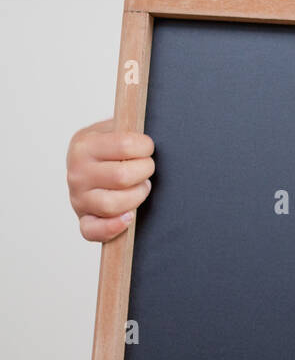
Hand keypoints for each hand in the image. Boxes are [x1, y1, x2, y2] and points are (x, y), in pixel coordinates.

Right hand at [67, 117, 154, 242]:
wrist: (84, 163)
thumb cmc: (105, 147)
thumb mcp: (110, 128)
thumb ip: (126, 128)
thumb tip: (151, 132)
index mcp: (84, 145)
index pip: (125, 145)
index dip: (145, 147)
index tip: (148, 148)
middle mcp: (77, 173)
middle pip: (122, 177)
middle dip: (145, 172)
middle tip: (147, 168)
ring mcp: (78, 198)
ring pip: (113, 204)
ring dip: (137, 196)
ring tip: (142, 187)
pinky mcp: (83, 219)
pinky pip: (94, 231)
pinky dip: (114, 227)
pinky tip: (129, 217)